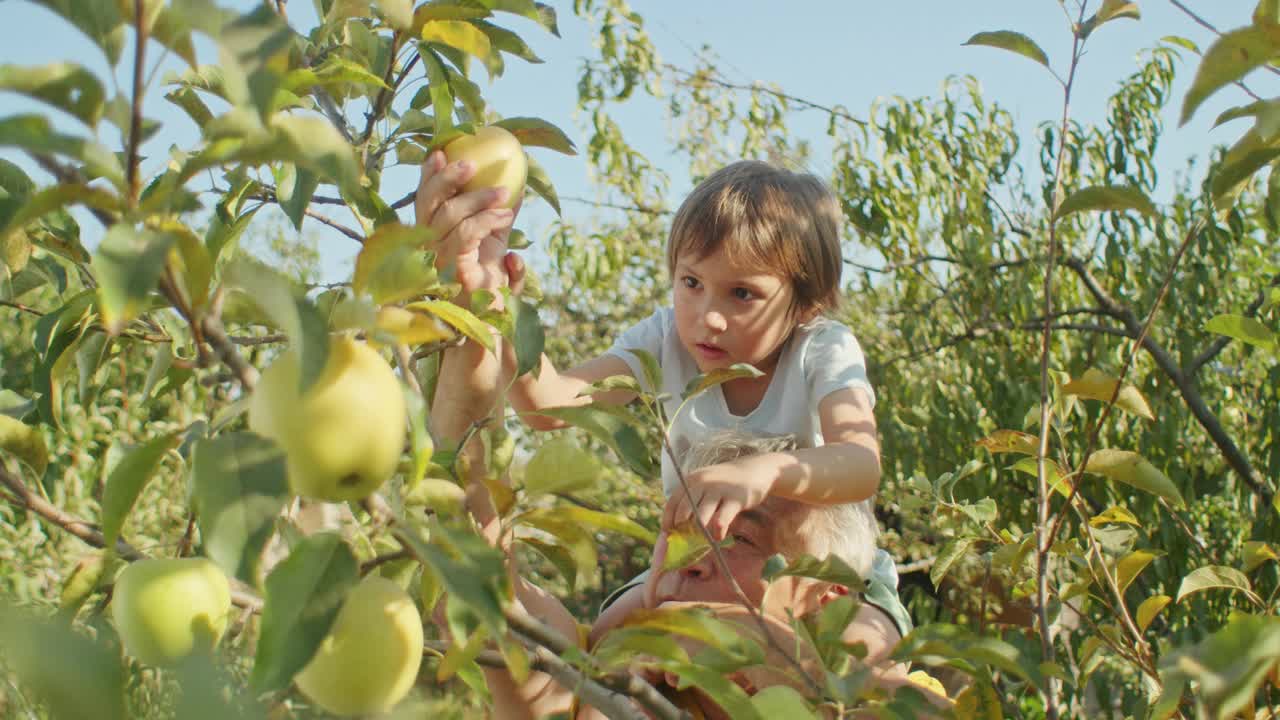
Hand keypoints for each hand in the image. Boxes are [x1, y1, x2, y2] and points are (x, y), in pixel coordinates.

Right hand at [415, 151, 520, 299]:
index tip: (439, 151)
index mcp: (432, 235)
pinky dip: (487, 218)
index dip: (428, 175)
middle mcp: (427, 246)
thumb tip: (516, 185)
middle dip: (447, 178)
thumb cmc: (492, 281)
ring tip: (504, 194)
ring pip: (450, 214)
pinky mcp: (452, 269)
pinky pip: (466, 233)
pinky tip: (505, 214)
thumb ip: (499, 216)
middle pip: (427, 202)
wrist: (495, 319)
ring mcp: (437, 258)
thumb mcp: (496, 242)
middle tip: (472, 164)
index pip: (423, 200)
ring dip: (479, 198)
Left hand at [661, 457, 774, 540]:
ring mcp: (719, 489)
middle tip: (686, 540)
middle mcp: (702, 483)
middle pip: (684, 511)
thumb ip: (692, 499)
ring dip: (700, 532)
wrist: (754, 469)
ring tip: (703, 539)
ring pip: (701, 517)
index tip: (668, 534)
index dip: (668, 520)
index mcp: (691, 480)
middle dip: (682, 529)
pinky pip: (721, 520)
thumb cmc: (725, 483)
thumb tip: (677, 524)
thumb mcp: (705, 484)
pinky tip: (719, 536)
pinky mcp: (735, 499)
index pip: (672, 503)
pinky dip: (717, 531)